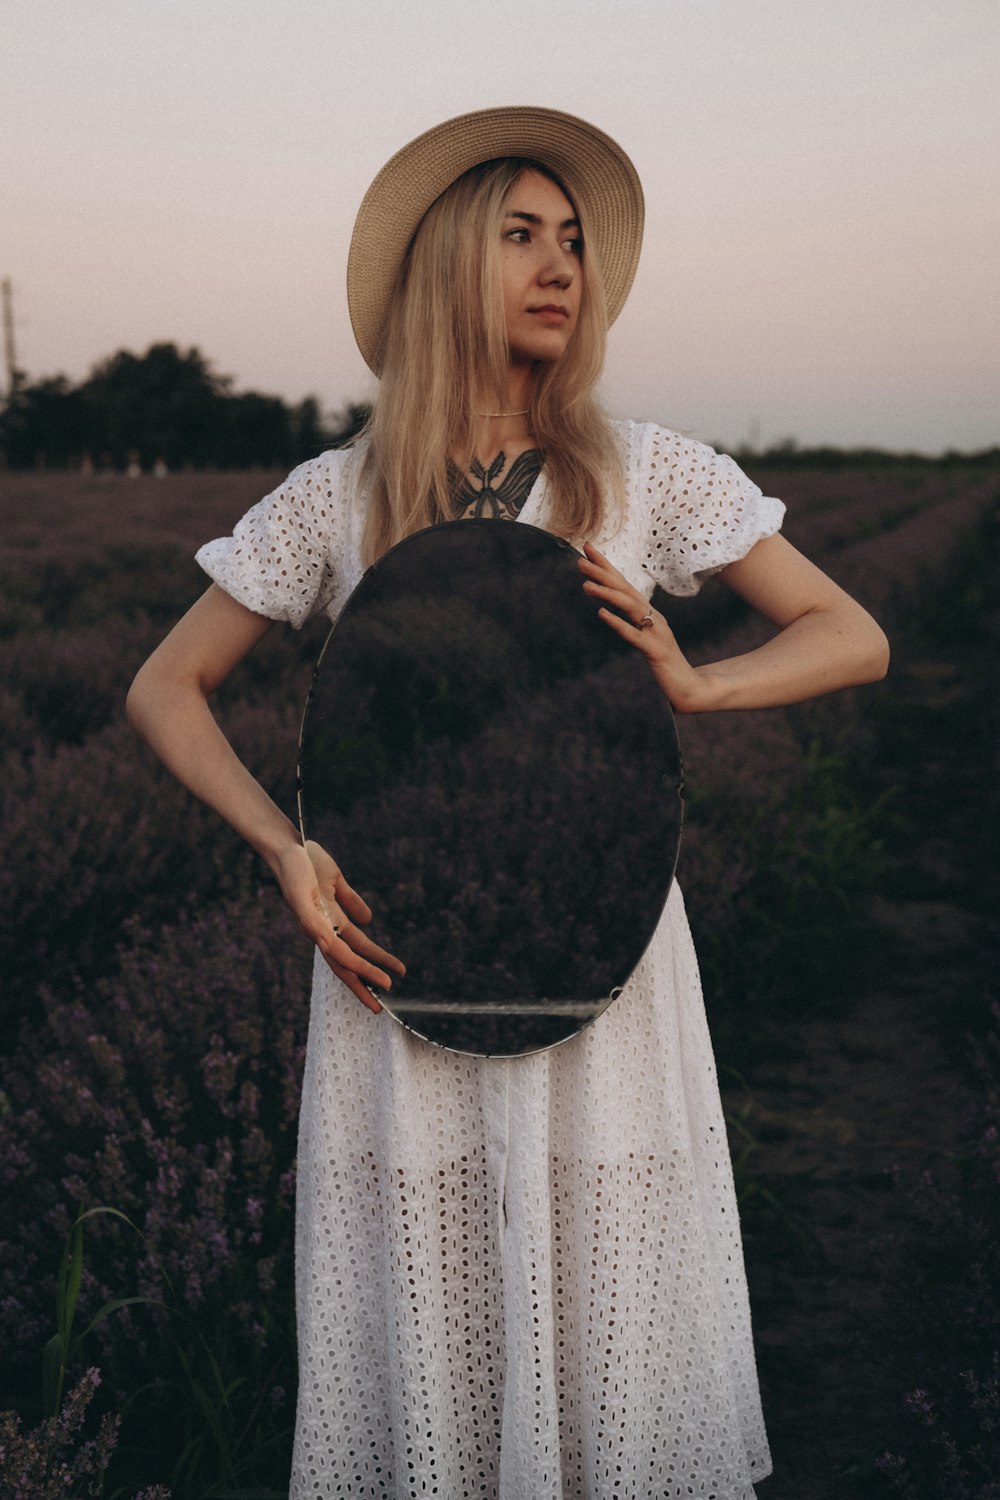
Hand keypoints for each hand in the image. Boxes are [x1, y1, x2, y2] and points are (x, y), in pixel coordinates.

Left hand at [275, 841, 405, 1013]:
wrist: (289, 847)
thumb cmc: (310, 862)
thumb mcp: (337, 882)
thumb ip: (351, 901)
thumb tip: (368, 921)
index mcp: (330, 923)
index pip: (353, 952)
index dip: (372, 967)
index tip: (391, 982)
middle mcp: (319, 928)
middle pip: (344, 962)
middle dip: (364, 983)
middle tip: (379, 1006)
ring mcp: (310, 919)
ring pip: (337, 952)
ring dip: (359, 969)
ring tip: (381, 982)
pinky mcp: (301, 905)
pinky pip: (314, 926)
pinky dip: (325, 940)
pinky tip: (336, 950)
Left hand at [579, 544, 708, 713]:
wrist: (689, 688)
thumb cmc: (665, 664)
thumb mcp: (645, 639)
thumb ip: (630, 624)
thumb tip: (607, 610)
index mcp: (649, 614)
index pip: (624, 585)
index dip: (606, 566)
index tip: (587, 549)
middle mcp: (654, 617)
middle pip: (626, 590)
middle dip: (603, 572)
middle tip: (580, 559)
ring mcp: (656, 633)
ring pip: (630, 607)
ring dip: (607, 594)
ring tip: (585, 585)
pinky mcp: (656, 652)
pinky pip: (635, 635)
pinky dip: (619, 624)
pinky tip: (602, 615)